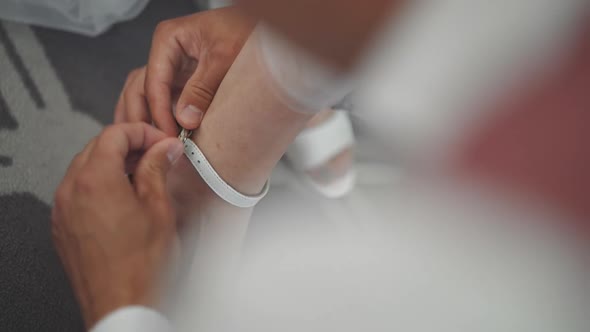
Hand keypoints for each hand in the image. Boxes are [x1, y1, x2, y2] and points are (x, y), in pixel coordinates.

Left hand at [51, 123, 184, 327]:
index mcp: (96, 180)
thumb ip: (157, 169)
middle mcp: (72, 190)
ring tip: (142, 176)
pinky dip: (99, 184)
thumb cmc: (141, 266)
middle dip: (128, 145)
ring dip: (113, 164)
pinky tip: (123, 198)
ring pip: (85, 167)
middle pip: (97, 147)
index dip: (142, 133)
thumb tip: (163, 149)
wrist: (121, 304)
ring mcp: (63, 210)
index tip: (160, 142)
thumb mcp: (159, 208)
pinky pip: (77, 191)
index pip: (115, 134)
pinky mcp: (63, 226)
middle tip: (155, 155)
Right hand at [114, 7, 255, 134]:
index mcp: (168, 39)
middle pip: (139, 88)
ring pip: (146, 96)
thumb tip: (185, 119)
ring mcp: (173, 68)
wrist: (266, 30)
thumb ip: (203, 88)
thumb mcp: (224, 58)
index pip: (153, 81)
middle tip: (152, 146)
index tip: (168, 136)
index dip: (158, 112)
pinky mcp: (184, 81)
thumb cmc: (245, 30)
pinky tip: (166, 138)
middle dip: (142, 118)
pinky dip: (162, 119)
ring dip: (146, 120)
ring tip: (151, 147)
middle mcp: (166, 53)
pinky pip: (165, 101)